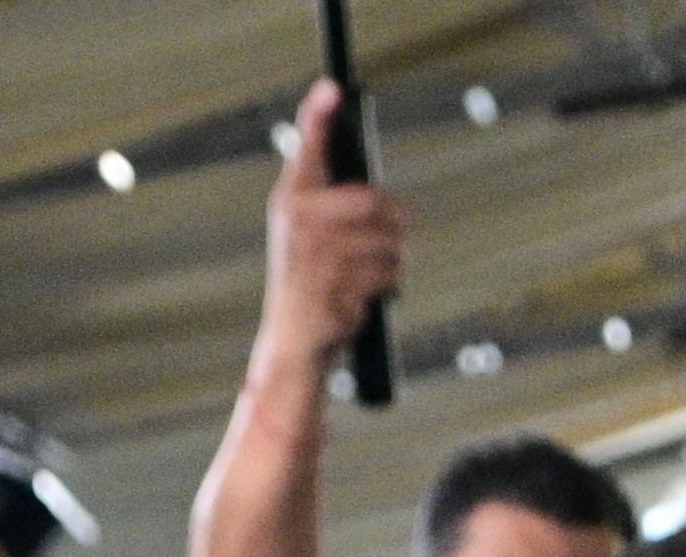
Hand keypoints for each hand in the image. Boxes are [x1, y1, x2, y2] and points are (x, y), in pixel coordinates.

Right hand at [255, 87, 411, 381]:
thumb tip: (357, 159)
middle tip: (386, 239)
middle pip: (375, 202)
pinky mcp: (338, 284)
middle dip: (393, 222)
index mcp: (291, 200)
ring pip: (389, 242)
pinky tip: (363, 296)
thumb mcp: (308, 229)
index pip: (307, 149)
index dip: (319, 116)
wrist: (293, 339)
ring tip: (365, 276)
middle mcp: (300, 220)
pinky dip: (388, 287)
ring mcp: (318, 253)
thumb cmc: (308, 279)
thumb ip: (325, 190)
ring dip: (391, 263)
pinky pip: (390, 274)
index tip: (333, 88)